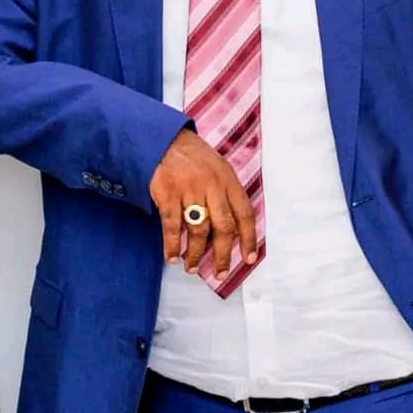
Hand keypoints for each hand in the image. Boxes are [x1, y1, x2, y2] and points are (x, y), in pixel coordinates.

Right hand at [149, 128, 257, 279]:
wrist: (164, 140)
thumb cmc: (193, 157)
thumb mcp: (217, 167)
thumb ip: (226, 194)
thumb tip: (232, 229)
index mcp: (227, 179)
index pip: (244, 214)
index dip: (248, 239)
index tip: (249, 259)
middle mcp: (211, 185)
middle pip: (224, 227)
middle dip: (223, 255)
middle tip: (220, 273)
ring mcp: (189, 190)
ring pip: (199, 231)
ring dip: (196, 254)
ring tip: (192, 267)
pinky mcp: (168, 194)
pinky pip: (173, 226)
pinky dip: (172, 245)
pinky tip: (172, 256)